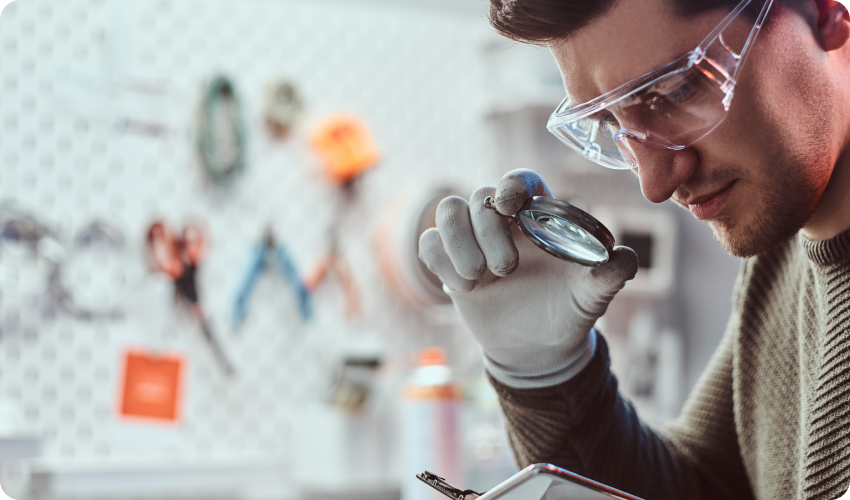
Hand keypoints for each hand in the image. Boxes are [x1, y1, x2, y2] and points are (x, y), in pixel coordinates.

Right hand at [418, 169, 637, 387]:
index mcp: (539, 216)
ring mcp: (472, 240)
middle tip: (505, 270)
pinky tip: (465, 287)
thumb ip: (609, 274)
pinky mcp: (449, 262)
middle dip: (488, 231)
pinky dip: (441, 261)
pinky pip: (427, 243)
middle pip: (479, 196)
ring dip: (457, 242)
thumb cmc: (570, 309)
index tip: (511, 204)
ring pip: (447, 210)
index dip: (512, 185)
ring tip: (477, 277)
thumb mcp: (593, 294)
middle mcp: (504, 221)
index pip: (520, 180)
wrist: (539, 346)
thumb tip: (624, 258)